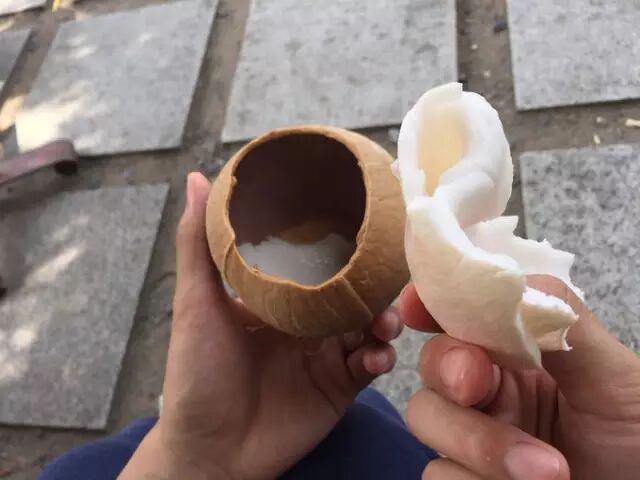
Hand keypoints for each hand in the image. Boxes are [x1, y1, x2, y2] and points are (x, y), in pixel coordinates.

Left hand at [119, 173, 402, 479]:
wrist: (209, 450)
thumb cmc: (195, 373)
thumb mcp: (195, 303)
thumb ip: (199, 244)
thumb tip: (198, 178)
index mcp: (276, 297)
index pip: (316, 261)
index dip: (340, 243)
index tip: (365, 221)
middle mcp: (304, 322)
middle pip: (349, 292)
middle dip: (371, 283)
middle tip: (387, 274)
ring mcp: (324, 354)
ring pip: (367, 325)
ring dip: (383, 319)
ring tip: (383, 321)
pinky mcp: (339, 387)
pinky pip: (370, 366)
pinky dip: (379, 358)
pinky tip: (374, 357)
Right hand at [399, 276, 639, 479]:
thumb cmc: (638, 440)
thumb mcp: (615, 376)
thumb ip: (565, 322)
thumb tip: (509, 283)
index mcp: (520, 355)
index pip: (462, 318)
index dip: (432, 305)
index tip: (416, 307)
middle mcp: (490, 391)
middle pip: (432, 362)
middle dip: (448, 368)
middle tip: (476, 385)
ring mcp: (472, 439)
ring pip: (425, 417)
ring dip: (476, 442)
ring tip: (547, 473)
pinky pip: (437, 474)